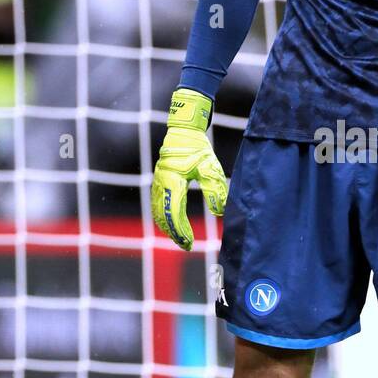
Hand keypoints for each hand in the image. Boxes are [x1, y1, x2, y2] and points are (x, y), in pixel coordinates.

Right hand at [151, 88, 227, 249]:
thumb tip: (220, 211)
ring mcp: (158, 182)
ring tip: (179, 239)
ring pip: (158, 210)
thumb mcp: (210, 166)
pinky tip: (169, 224)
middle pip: (164, 215)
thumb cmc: (198, 148)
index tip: (190, 243)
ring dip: (167, 226)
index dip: (181, 231)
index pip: (175, 212)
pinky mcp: (159, 180)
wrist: (183, 131)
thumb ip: (214, 188)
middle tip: (185, 246)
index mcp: (173, 180)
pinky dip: (162, 216)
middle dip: (174, 232)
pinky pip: (157, 203)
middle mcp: (162, 183)